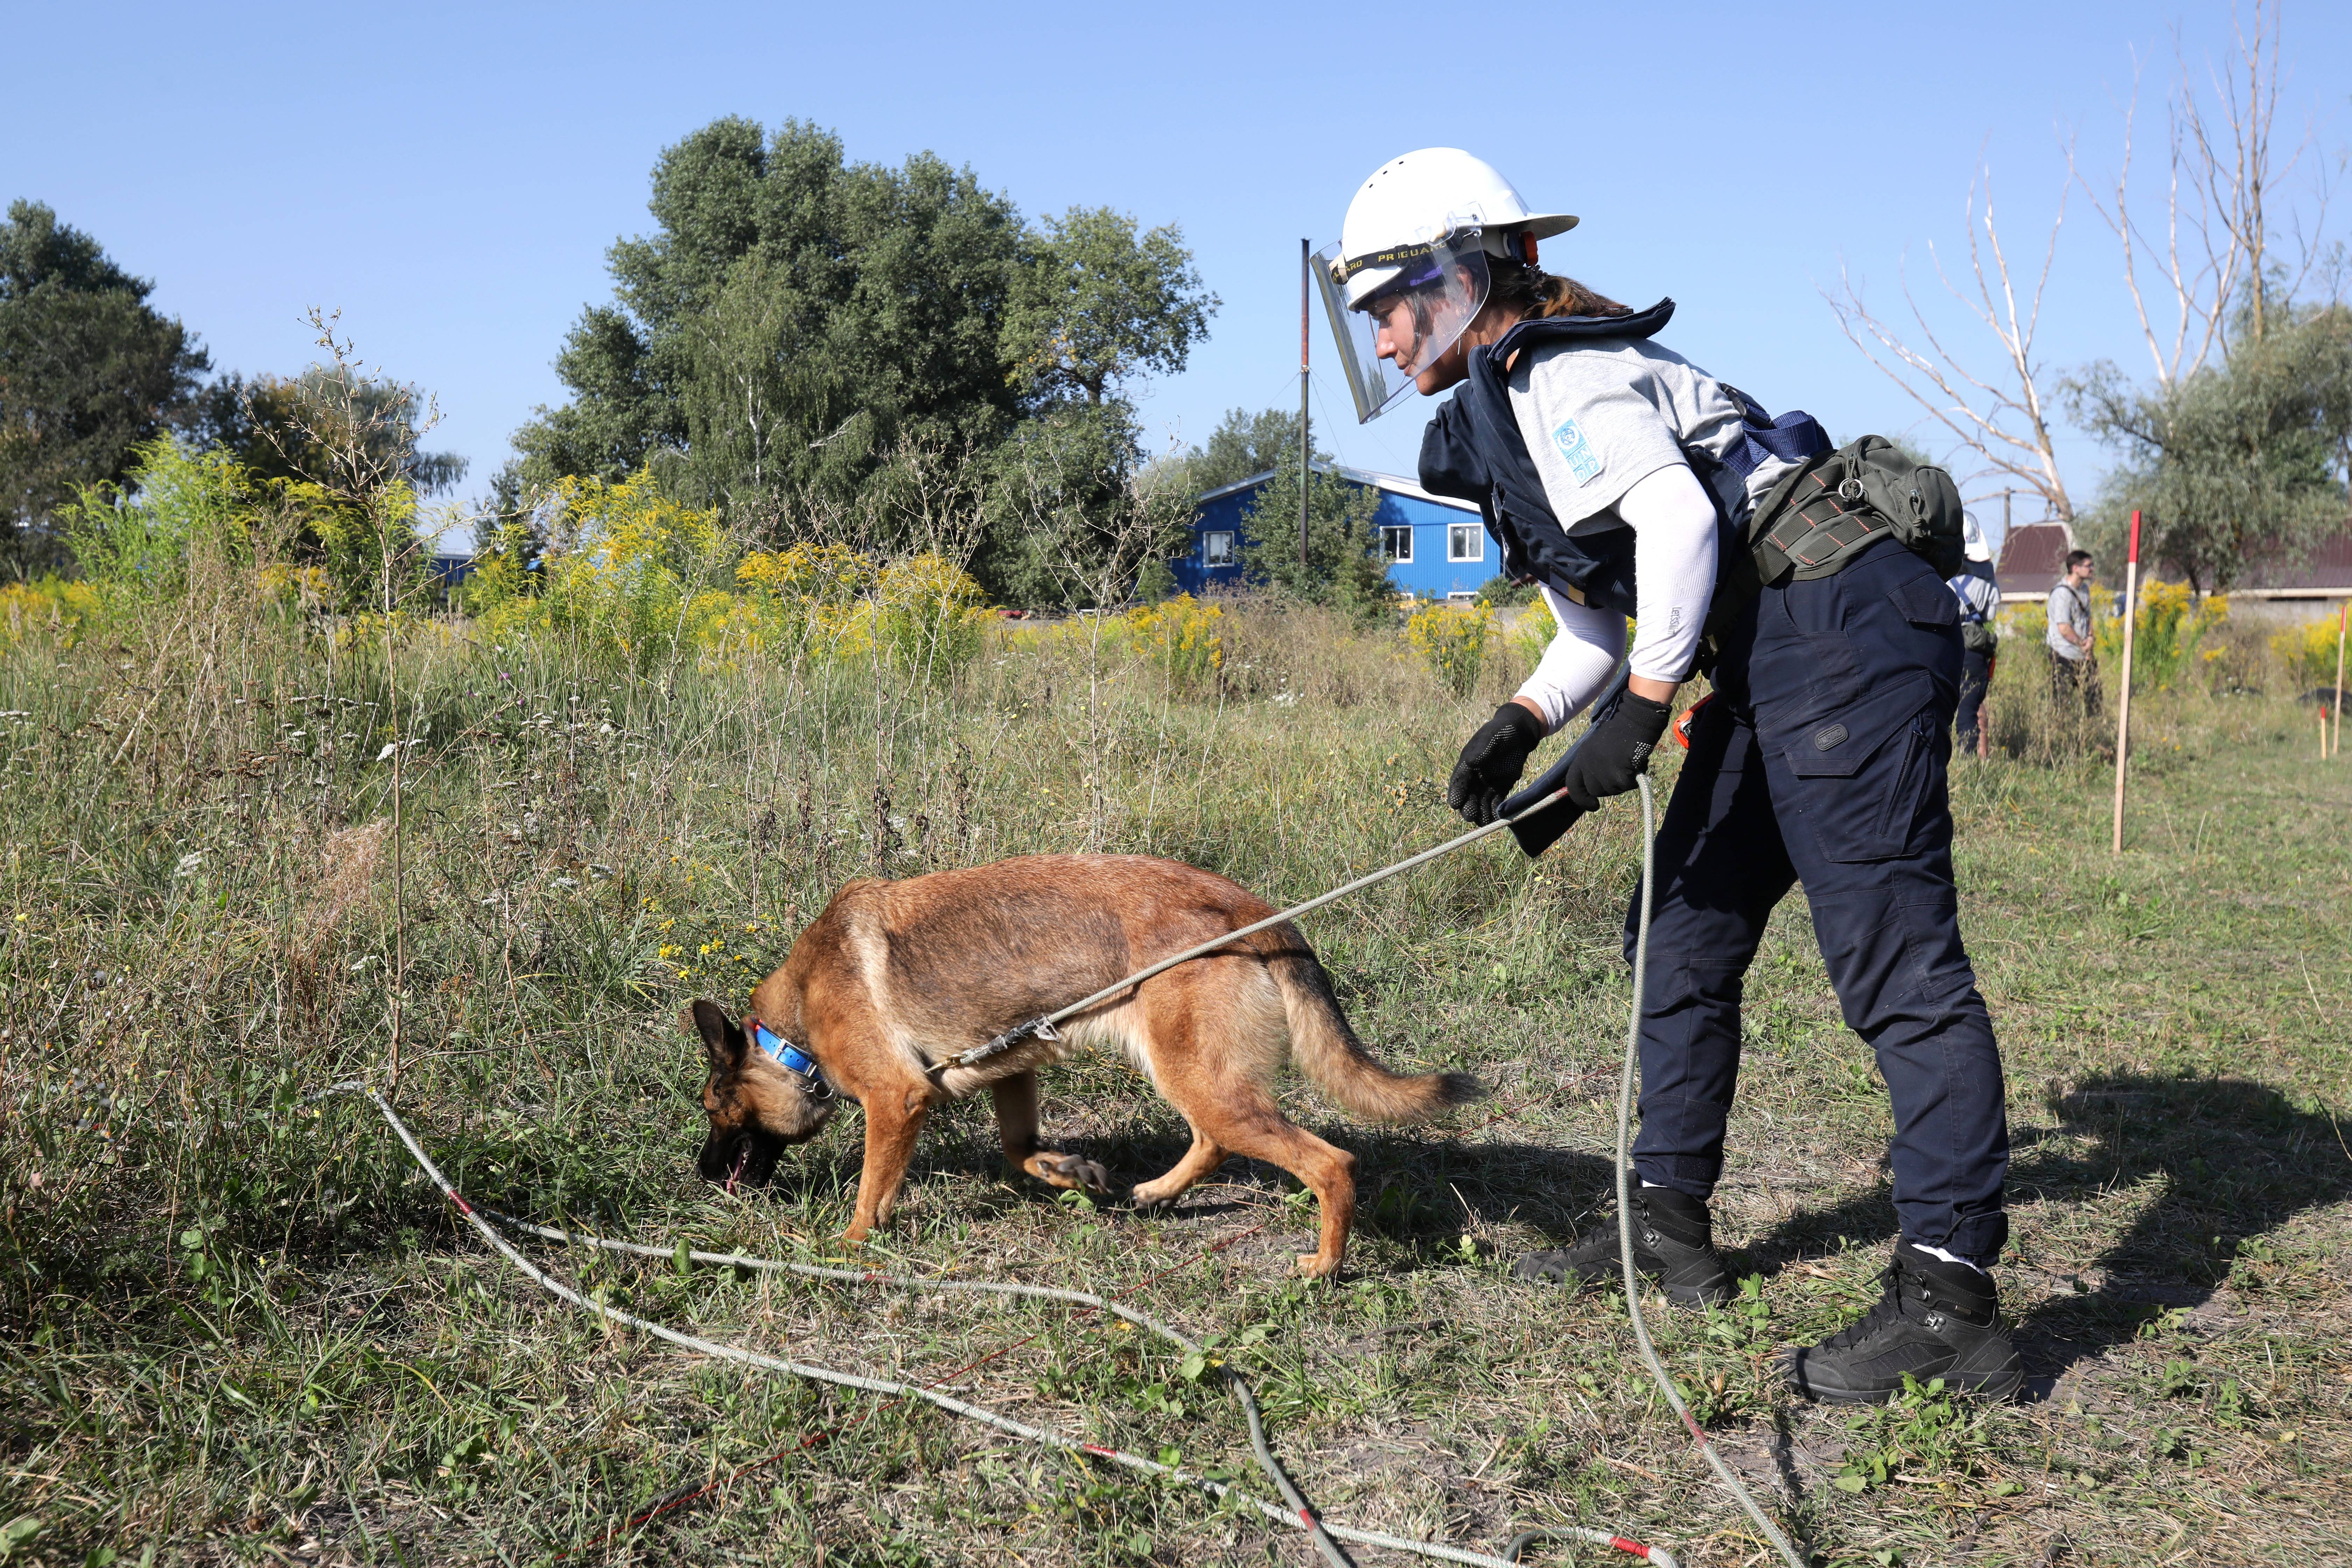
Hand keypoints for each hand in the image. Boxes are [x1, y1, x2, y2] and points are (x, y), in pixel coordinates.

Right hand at [1447, 701, 1544, 823]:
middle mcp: (1475, 777)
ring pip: (1482, 802)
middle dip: (1468, 807)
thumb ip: (1481, 749)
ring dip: (1482, 813)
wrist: (1519, 733)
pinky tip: (1497, 819)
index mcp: (1467, 764)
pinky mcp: (1501, 788)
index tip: (1455, 803)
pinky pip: (1497, 802)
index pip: (1459, 781)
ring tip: (1484, 823)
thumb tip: (1471, 762)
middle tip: (1470, 816)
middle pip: (1468, 796)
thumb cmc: (1500, 732)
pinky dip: (1496, 811)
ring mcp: (1488, 784)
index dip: (1456, 792)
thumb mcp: (1490, 737)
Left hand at [1558, 691, 1672, 811]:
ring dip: (1622, 782)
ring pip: (1612, 790)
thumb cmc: (1620, 733)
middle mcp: (1588, 764)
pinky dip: (1633, 779)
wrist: (1635, 720)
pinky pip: (1626, 786)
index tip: (1592, 806)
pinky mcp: (1618, 773)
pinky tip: (1635, 764)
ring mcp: (1602, 769)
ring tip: (1628, 764)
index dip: (1581, 798)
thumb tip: (1594, 787)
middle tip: (1619, 773)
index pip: (1573, 784)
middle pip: (1595, 791)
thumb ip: (1593, 766)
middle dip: (1608, 787)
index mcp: (1582, 757)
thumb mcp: (1597, 748)